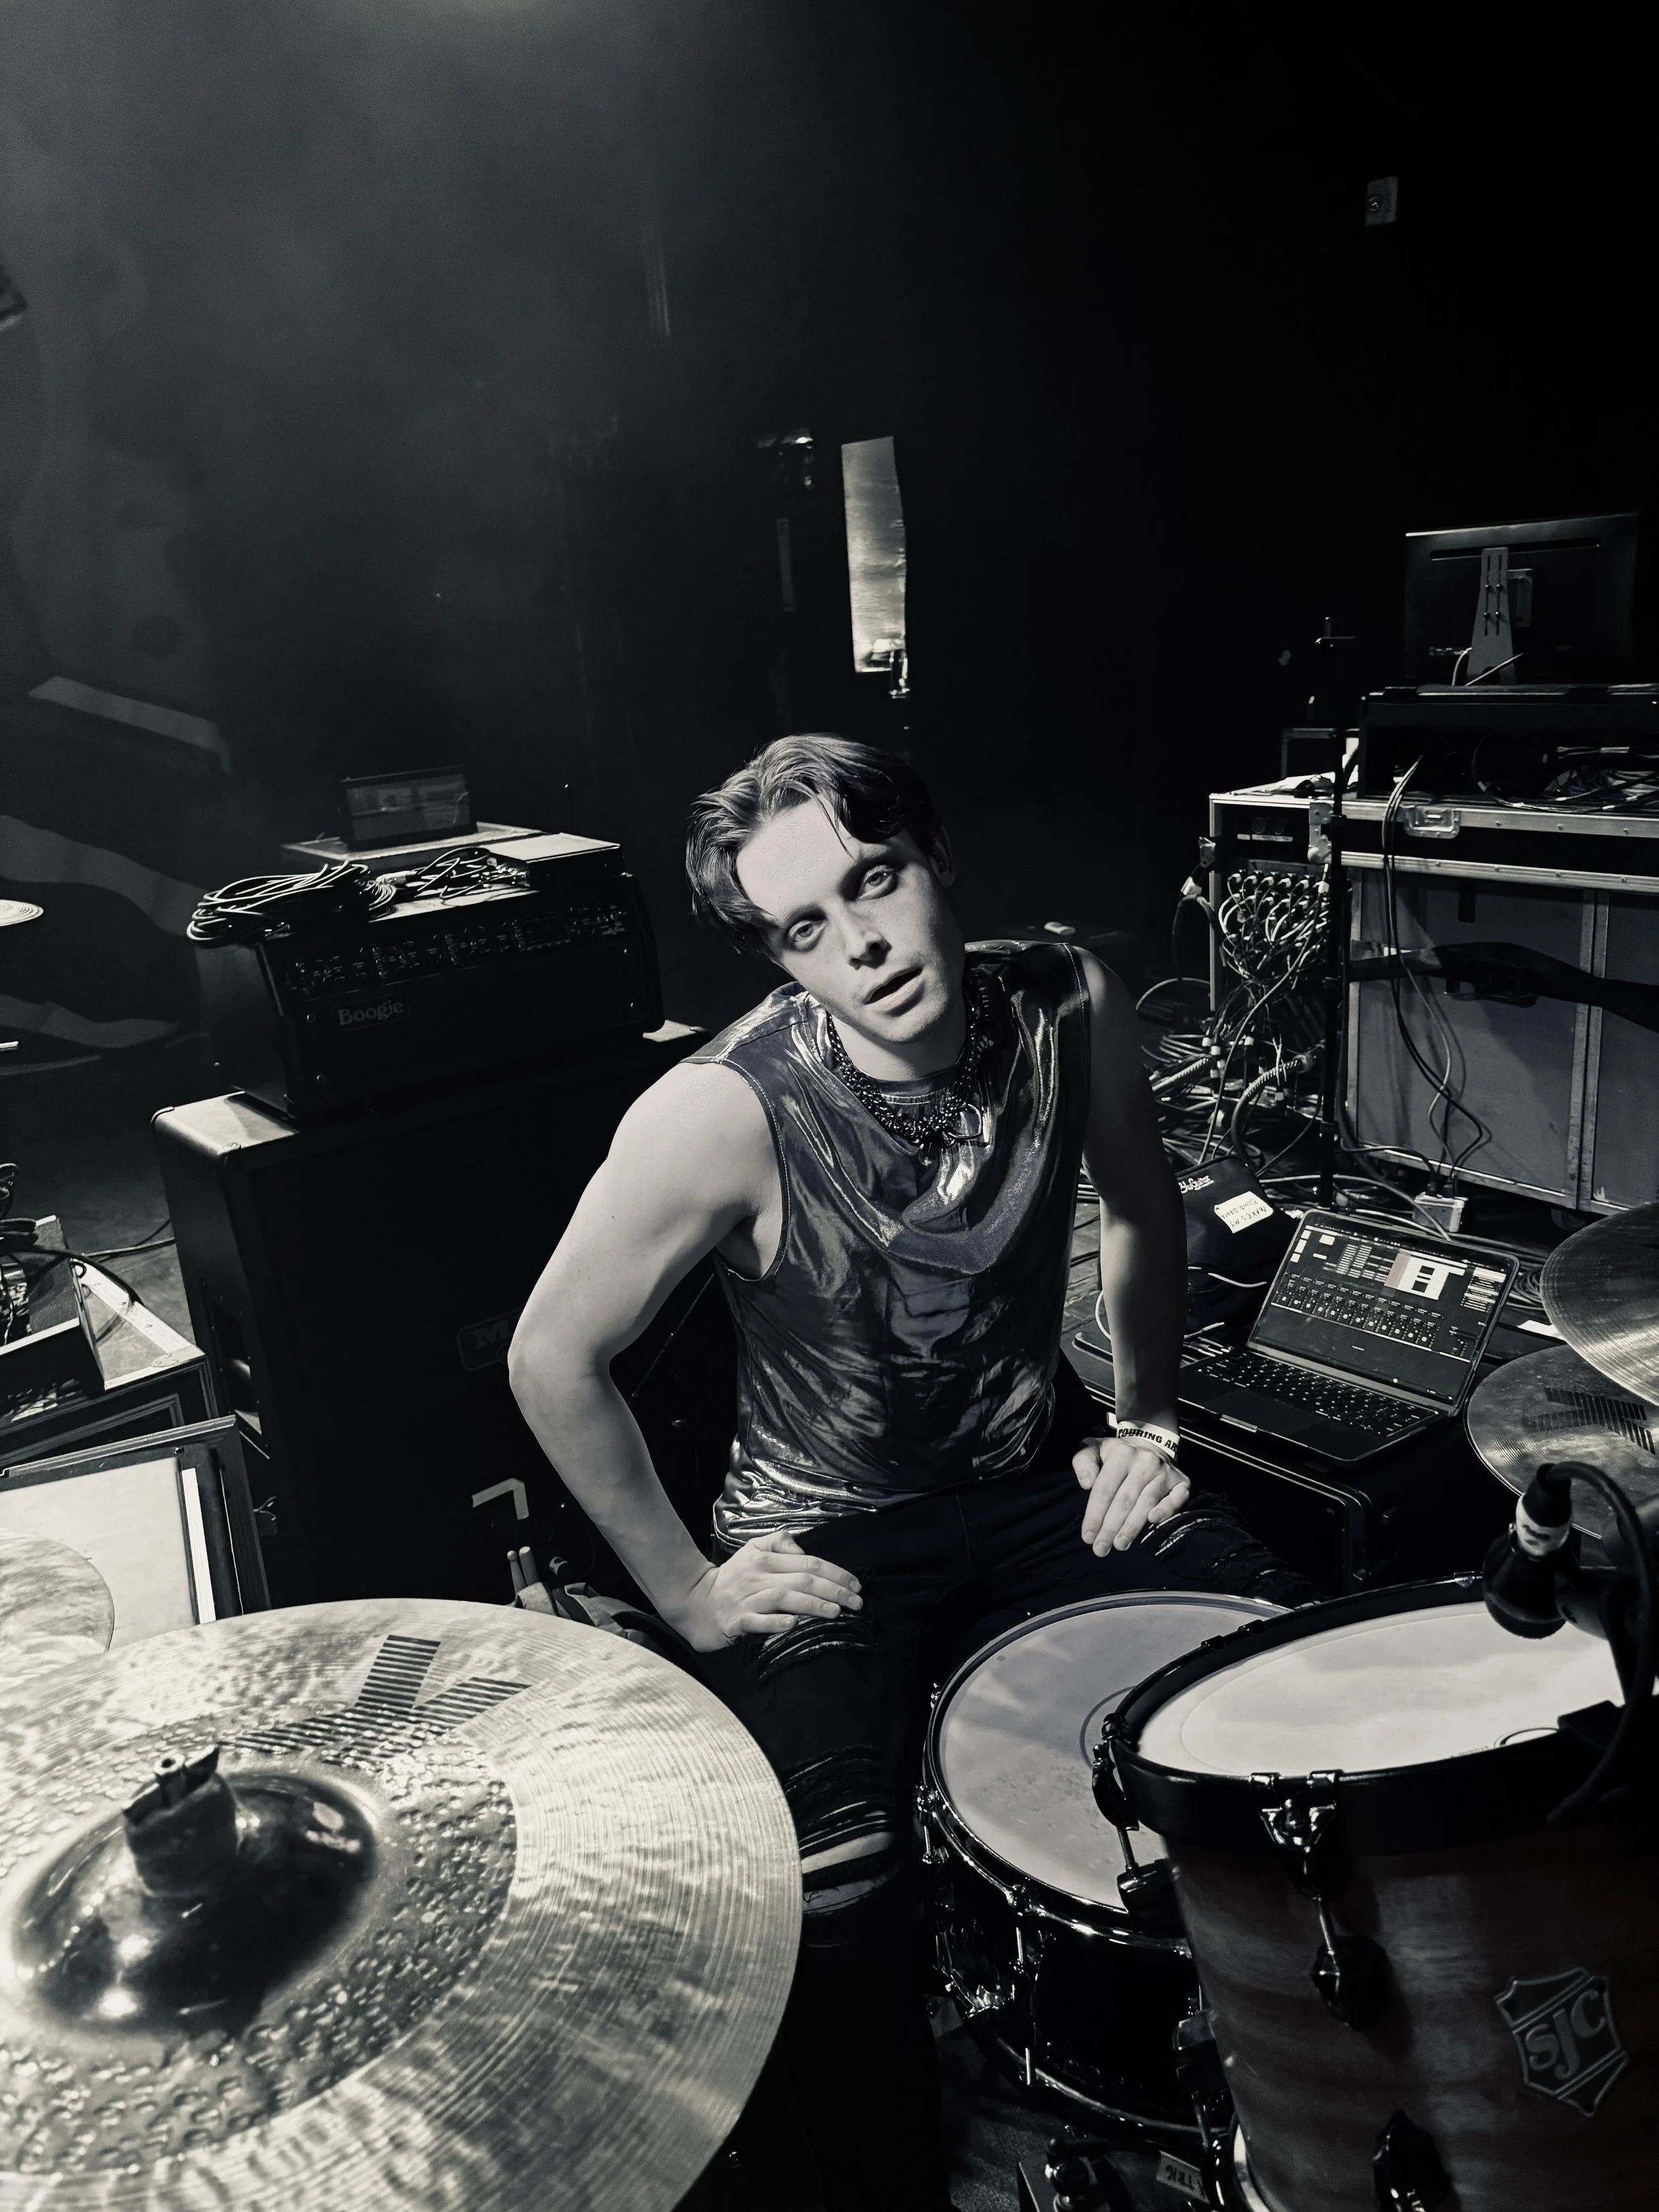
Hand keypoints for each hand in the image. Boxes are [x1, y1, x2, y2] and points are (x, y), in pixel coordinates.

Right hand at [671, 1532, 862, 1651]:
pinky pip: (759, 1621)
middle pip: (803, 1579)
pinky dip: (777, 1622)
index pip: (809, 1562)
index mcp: (766, 1558)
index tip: (856, 1585)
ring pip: (785, 1598)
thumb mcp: (752, 1550)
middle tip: (857, 1602)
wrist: (695, 1601)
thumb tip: (803, 1550)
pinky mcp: (736, 1620)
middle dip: (834, 1590)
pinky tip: (794, 1625)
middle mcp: (759, 1576)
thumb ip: (779, 1543)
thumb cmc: (731, 1577)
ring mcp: (747, 1599)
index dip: (836, 1573)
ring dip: (813, 1605)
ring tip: (836, 1612)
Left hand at [1073, 1434, 1190, 1554]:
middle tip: (1101, 1549)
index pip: (1105, 1489)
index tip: (1087, 1537)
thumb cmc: (1116, 1455)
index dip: (1095, 1515)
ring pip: (1146, 1503)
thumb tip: (1086, 1483)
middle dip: (1111, 1528)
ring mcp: (1165, 1472)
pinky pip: (1177, 1499)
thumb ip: (1083, 1462)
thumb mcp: (1094, 1450)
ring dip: (1132, 1527)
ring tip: (1120, 1544)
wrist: (1151, 1445)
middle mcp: (1145, 1461)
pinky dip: (1166, 1510)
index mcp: (1121, 1453)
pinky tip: (1153, 1521)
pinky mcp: (1182, 1482)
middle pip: (1125, 1500)